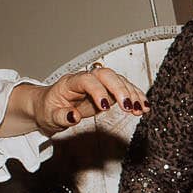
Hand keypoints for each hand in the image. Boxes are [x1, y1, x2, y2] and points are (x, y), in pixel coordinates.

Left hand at [30, 66, 147, 134]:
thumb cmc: (49, 109)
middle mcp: (87, 79)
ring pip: (119, 81)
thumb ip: (62, 116)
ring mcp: (99, 84)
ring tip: (141, 109)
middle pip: (107, 75)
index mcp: (71, 82)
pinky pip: (124, 90)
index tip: (105, 107)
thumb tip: (73, 117)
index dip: (98, 91)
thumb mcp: (50, 117)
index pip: (87, 80)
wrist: (49, 106)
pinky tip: (143, 107)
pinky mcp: (108, 92)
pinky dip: (135, 97)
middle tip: (129, 106)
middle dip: (120, 89)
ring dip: (132, 93)